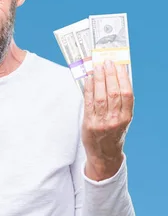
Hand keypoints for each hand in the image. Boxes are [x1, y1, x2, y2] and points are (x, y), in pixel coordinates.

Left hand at [82, 60, 133, 180]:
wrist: (104, 154)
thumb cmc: (113, 133)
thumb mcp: (122, 118)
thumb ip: (119, 101)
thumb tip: (115, 77)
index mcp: (126, 117)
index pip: (127, 94)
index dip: (122, 78)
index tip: (119, 65)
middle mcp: (115, 119)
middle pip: (113, 93)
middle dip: (109, 75)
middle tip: (106, 62)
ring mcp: (101, 122)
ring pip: (100, 96)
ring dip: (98, 79)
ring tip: (97, 67)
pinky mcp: (89, 123)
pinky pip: (88, 102)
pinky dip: (89, 88)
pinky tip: (89, 79)